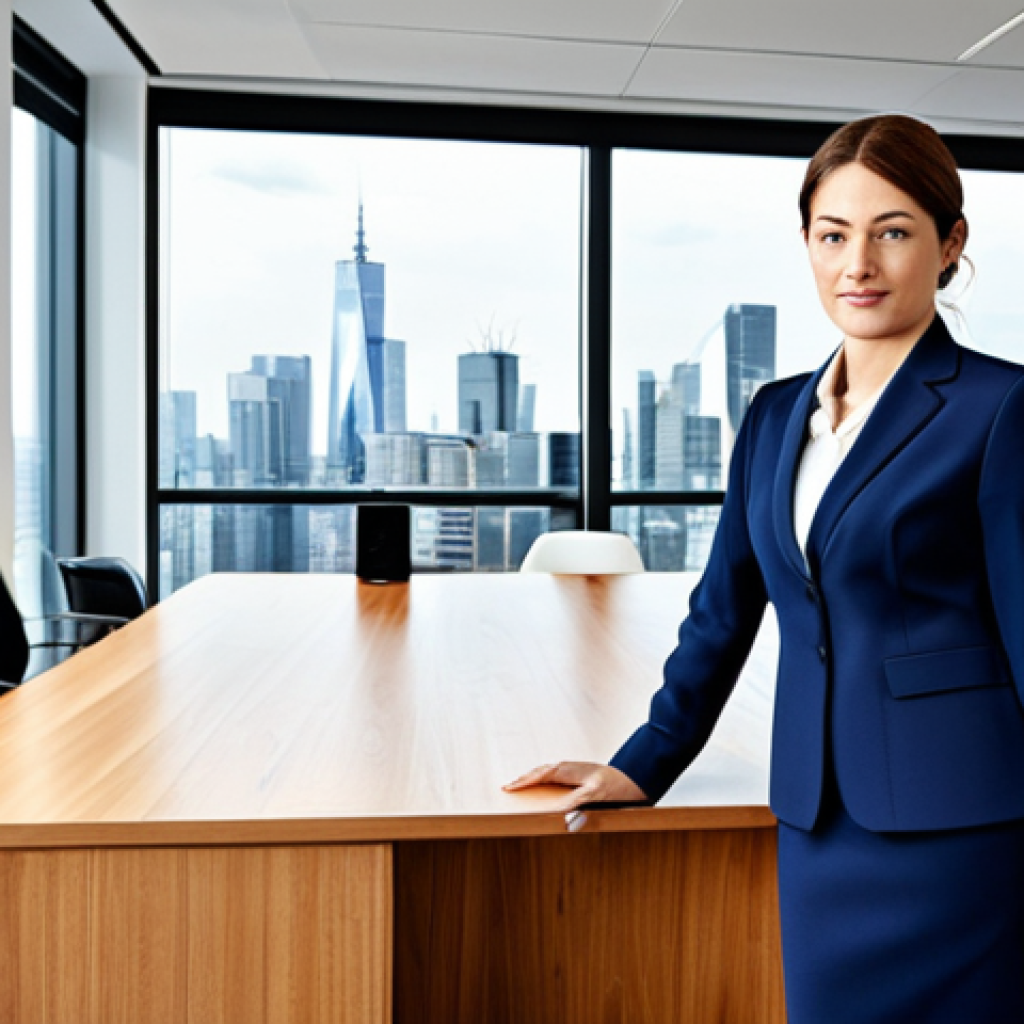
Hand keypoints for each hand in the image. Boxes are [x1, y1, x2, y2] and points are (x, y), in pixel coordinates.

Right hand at [503, 762, 647, 822]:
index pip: (540, 774)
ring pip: (548, 773)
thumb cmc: (617, 784)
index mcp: (569, 770)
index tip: (509, 788)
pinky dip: (544, 781)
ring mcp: (575, 771)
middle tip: (509, 787)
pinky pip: (556, 777)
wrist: (637, 776)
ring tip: (522, 786)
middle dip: (525, 778)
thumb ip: (575, 801)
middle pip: (541, 771)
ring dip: (534, 778)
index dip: (524, 781)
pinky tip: (545, 788)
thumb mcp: (596, 794)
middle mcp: (569, 768)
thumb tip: (556, 813)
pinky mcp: (580, 777)